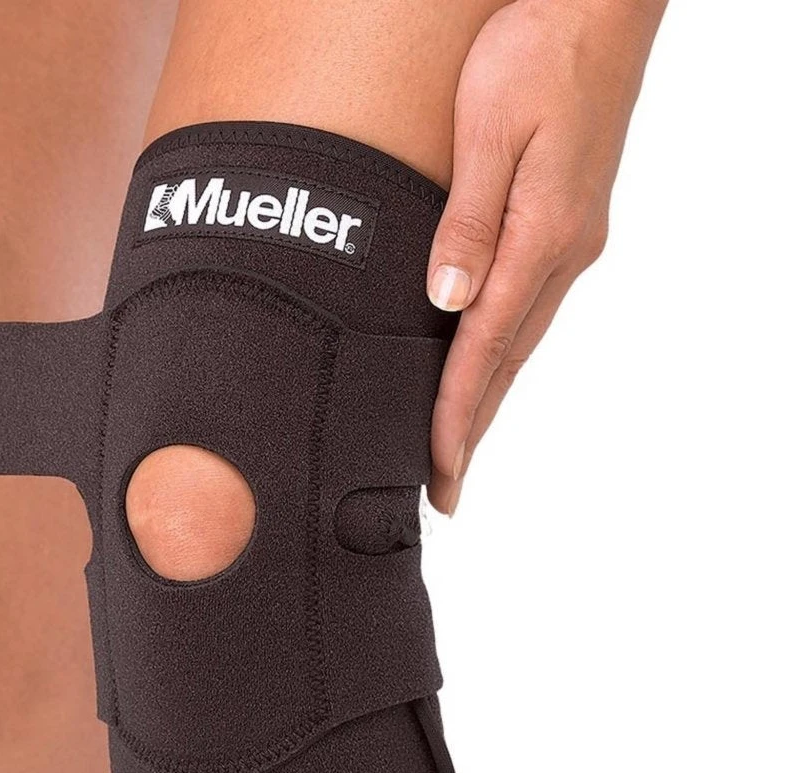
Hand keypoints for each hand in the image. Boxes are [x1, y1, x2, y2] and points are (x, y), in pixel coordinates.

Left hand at [426, 0, 663, 513]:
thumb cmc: (540, 45)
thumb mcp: (493, 128)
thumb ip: (468, 220)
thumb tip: (448, 302)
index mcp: (542, 235)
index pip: (484, 350)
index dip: (455, 418)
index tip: (436, 472)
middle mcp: (563, 250)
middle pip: (506, 362)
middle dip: (471, 430)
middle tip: (444, 490)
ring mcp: (571, 239)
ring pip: (519, 341)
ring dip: (486, 398)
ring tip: (456, 448)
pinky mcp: (568, 221)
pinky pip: (527, 309)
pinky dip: (500, 354)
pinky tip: (484, 368)